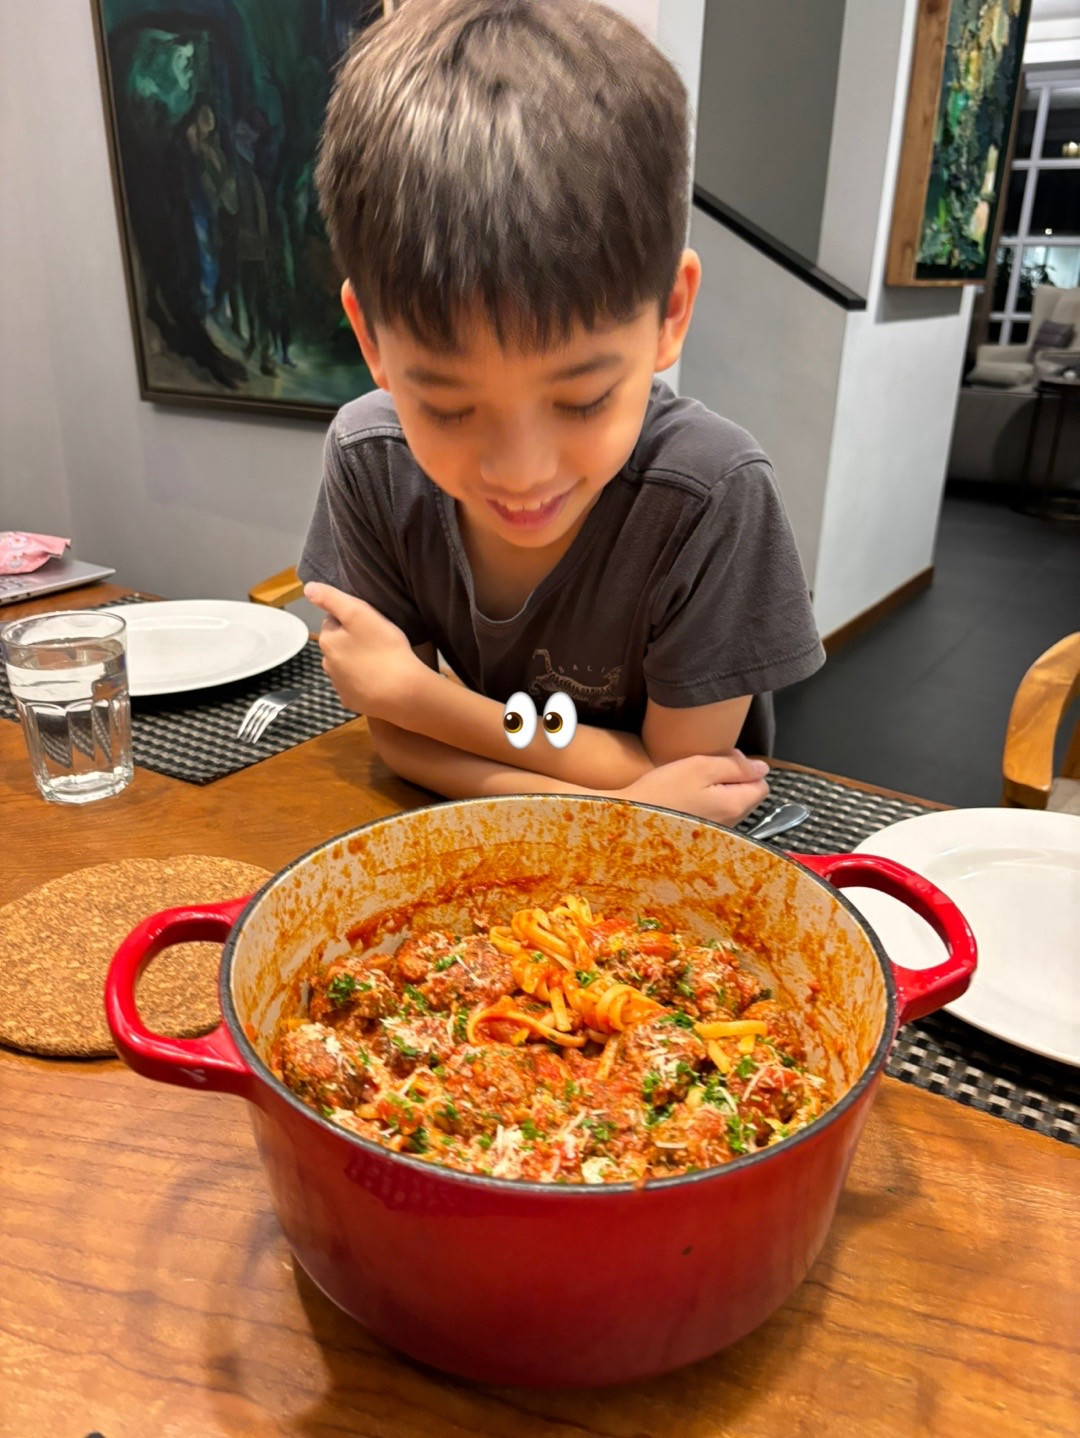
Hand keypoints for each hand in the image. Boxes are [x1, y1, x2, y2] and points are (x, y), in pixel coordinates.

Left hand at [304, 582, 420, 719]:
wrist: (403, 692)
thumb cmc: (383, 647)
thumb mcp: (359, 613)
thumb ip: (332, 599)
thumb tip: (308, 588)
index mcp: (327, 641)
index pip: (332, 620)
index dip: (351, 618)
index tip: (370, 622)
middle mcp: (327, 664)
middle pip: (337, 644)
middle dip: (351, 640)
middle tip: (377, 640)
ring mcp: (338, 686)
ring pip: (345, 666)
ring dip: (356, 661)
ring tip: (380, 660)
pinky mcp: (351, 702)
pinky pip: (354, 686)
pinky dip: (363, 681)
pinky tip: (379, 680)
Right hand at [618, 751, 768, 824]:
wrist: (629, 822)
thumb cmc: (663, 790)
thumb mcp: (700, 767)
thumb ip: (735, 766)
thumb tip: (762, 767)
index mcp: (735, 806)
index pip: (762, 785)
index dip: (746, 768)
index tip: (721, 760)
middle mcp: (732, 825)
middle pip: (747, 796)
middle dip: (733, 780)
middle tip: (702, 769)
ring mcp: (717, 835)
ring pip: (730, 806)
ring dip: (718, 792)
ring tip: (692, 784)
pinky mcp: (701, 839)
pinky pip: (714, 817)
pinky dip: (706, 806)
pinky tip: (685, 800)